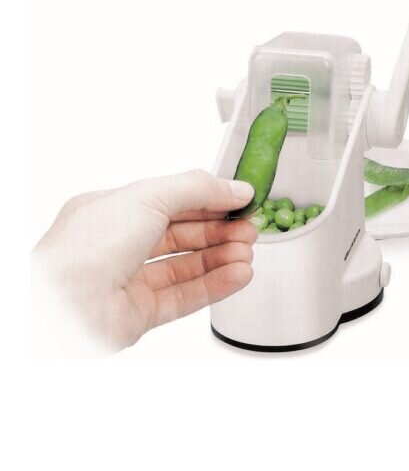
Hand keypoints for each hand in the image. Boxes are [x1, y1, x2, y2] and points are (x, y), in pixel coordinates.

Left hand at [32, 170, 257, 353]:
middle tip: (250, 229)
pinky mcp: (141, 313)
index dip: (209, 201)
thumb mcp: (150, 195)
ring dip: (222, 258)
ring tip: (248, 253)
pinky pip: (186, 297)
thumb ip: (197, 189)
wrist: (65, 304)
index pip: (173, 201)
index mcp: (115, 210)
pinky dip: (216, 285)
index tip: (241, 201)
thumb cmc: (91, 244)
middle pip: (183, 235)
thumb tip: (235, 188)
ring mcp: (131, 280)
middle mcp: (121, 244)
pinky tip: (239, 274)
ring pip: (187, 267)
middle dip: (220, 231)